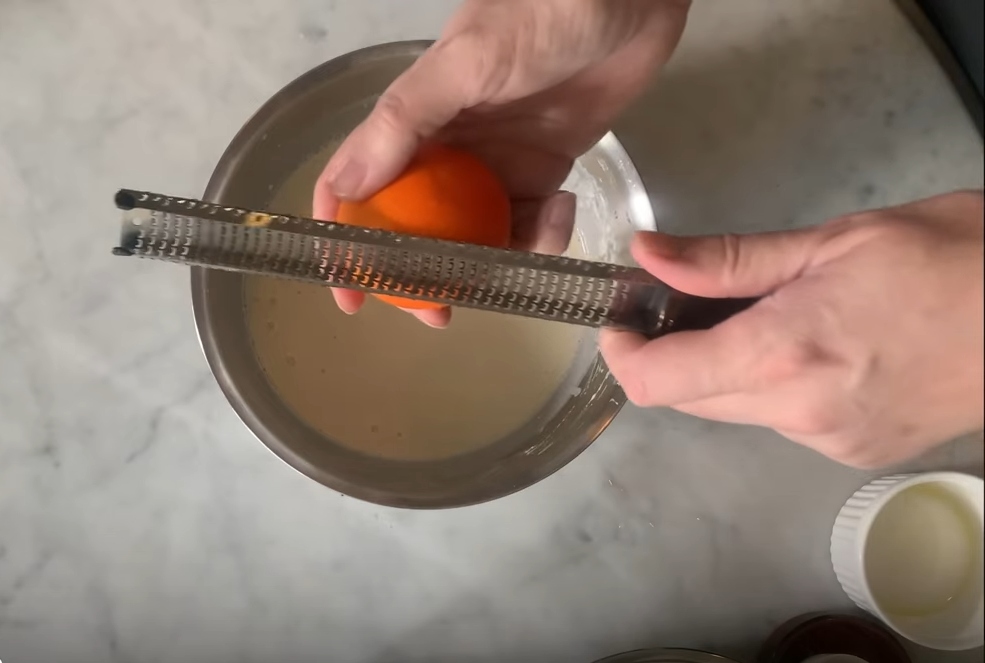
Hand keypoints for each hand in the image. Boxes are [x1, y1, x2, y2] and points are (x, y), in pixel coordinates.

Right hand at [314, 0, 690, 326]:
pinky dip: (544, 231)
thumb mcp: (465, 62)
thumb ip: (404, 121)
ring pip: (478, 234)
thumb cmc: (541, 13)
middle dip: (423, 275)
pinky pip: (533, 221)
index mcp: (414, 122)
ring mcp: (499, 163)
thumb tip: (344, 187)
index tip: (350, 295)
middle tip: (439, 314)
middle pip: (418, 226)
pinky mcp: (547, 169)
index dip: (345, 242)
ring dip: (493, 261)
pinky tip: (562, 208)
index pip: (359, 186)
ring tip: (518, 264)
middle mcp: (449, 149)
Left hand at [600, 191, 984, 467]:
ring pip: (735, 410)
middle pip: (688, 398)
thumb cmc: (948, 256)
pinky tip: (816, 347)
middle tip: (690, 300)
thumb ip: (726, 259)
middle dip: (673, 353)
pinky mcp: (855, 455)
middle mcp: (796, 413)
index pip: (657, 381)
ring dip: (726, 368)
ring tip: (769, 314)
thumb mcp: (832, 240)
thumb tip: (645, 254)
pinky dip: (774, 387)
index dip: (621, 353)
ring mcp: (828, 443)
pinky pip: (782, 421)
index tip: (621, 317)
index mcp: (783, 353)